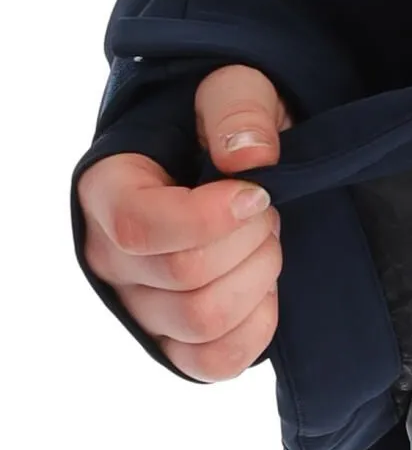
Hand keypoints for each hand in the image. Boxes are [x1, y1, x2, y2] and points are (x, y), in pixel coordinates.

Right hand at [77, 67, 291, 379]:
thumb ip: (238, 108)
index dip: (210, 217)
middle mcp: (110, 257)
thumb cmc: (226, 126)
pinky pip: (216, 361)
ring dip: (259, 275)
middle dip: (251, 239)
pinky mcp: (178, 344)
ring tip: (263, 241)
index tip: (256, 193)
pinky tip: (264, 287)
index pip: (138, 226)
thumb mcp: (236, 88)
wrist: (243, 168)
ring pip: (205, 319)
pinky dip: (257, 327)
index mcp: (107, 190)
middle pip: (186, 275)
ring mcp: (141, 307)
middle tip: (266, 211)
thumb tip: (247, 158)